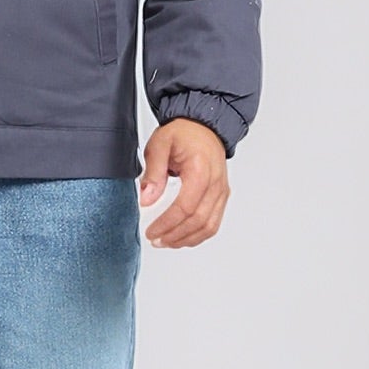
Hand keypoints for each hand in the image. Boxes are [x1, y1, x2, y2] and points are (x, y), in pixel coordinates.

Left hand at [139, 119, 229, 248]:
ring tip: (167, 242)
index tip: (151, 232)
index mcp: (201, 170)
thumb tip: (146, 200)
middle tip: (156, 240)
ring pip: (209, 226)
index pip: (186, 207)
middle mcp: (216, 183)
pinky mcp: (222, 196)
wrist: (203, 126)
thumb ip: (153, 172)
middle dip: (175, 235)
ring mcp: (222, 191)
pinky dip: (199, 234)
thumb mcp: (160, 144)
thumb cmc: (183, 133)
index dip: (167, 224)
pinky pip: (214, 222)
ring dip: (187, 239)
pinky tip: (182, 237)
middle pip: (198, 221)